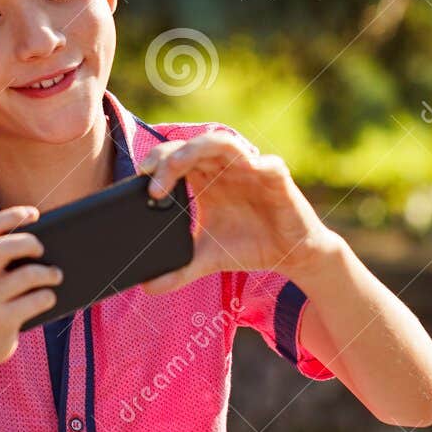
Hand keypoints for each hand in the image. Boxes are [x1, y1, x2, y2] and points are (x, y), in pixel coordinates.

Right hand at [0, 205, 60, 365]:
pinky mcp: (1, 321)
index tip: (35, 213)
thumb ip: (5, 262)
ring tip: (57, 274)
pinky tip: (50, 297)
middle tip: (43, 249)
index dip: (11, 216)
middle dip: (30, 243)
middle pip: (4, 247)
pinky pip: (34, 302)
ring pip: (26, 276)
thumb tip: (50, 247)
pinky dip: (47, 297)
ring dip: (48, 273)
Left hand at [137, 132, 337, 293]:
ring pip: (223, 143)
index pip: (175, 157)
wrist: (292, 256)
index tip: (140, 182)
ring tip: (179, 165)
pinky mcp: (277, 178)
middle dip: (169, 158)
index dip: (157, 163)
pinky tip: (247, 169)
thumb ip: (178, 271)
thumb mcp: (207, 259)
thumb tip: (146, 288)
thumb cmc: (249, 246)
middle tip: (152, 182)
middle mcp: (224, 168)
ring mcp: (250, 169)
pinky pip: (268, 164)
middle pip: (192, 146)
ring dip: (198, 149)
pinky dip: (257, 163)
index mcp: (205, 179)